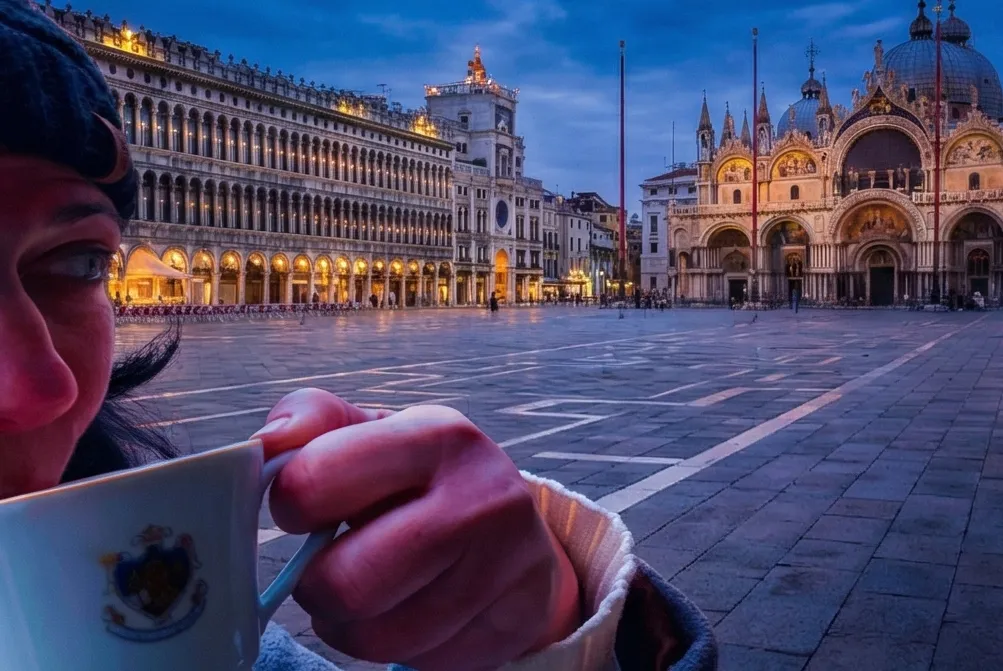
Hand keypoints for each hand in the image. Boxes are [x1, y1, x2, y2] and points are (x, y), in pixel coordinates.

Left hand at [252, 389, 581, 670]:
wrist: (523, 532)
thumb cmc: (427, 479)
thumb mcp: (377, 431)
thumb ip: (314, 418)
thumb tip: (267, 443)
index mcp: (437, 435)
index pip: (315, 483)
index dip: (291, 506)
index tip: (305, 509)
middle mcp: (480, 497)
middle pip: (345, 583)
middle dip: (315, 587)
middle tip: (326, 572)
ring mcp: (504, 566)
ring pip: (377, 638)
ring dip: (350, 627)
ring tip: (367, 596)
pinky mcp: (515, 623)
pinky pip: (420, 663)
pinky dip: (400, 648)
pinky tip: (413, 615)